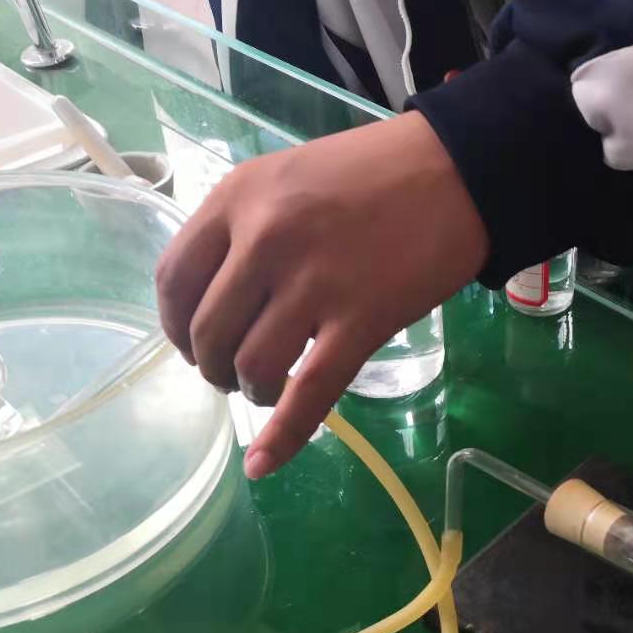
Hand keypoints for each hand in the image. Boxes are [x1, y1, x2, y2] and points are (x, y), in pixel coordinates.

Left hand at [156, 111, 487, 477]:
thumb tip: (219, 297)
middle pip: (207, 333)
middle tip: (236, 373)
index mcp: (238, 198)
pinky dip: (282, 438)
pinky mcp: (361, 320)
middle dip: (215, 368)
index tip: (192, 345)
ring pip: (252, 367)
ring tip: (270, 389)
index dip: (174, 327)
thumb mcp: (288, 177)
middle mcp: (264, 239)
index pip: (173, 281)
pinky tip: (265, 463)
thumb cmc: (376, 170)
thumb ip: (247, 227)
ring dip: (253, 392)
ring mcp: (313, 281)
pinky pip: (309, 394)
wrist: (459, 169)